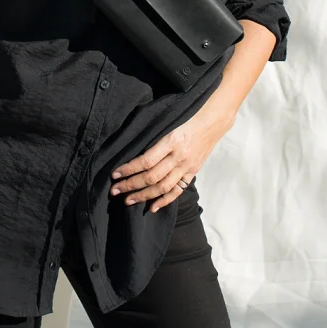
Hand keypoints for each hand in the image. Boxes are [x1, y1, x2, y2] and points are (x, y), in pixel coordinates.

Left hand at [109, 107, 235, 212]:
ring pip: (163, 187)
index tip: (115, 174)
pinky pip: (177, 191)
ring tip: (128, 200)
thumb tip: (133, 157)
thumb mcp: (168, 125)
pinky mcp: (192, 173)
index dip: (129, 169)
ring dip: (143, 195)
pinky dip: (164, 200)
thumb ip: (154, 142)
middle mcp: (179, 157)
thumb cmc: (186, 120)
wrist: (211, 124)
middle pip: (152, 177)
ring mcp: (187, 167)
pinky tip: (151, 207)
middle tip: (115, 190)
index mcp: (171, 142)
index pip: (146, 161)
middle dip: (131, 185)